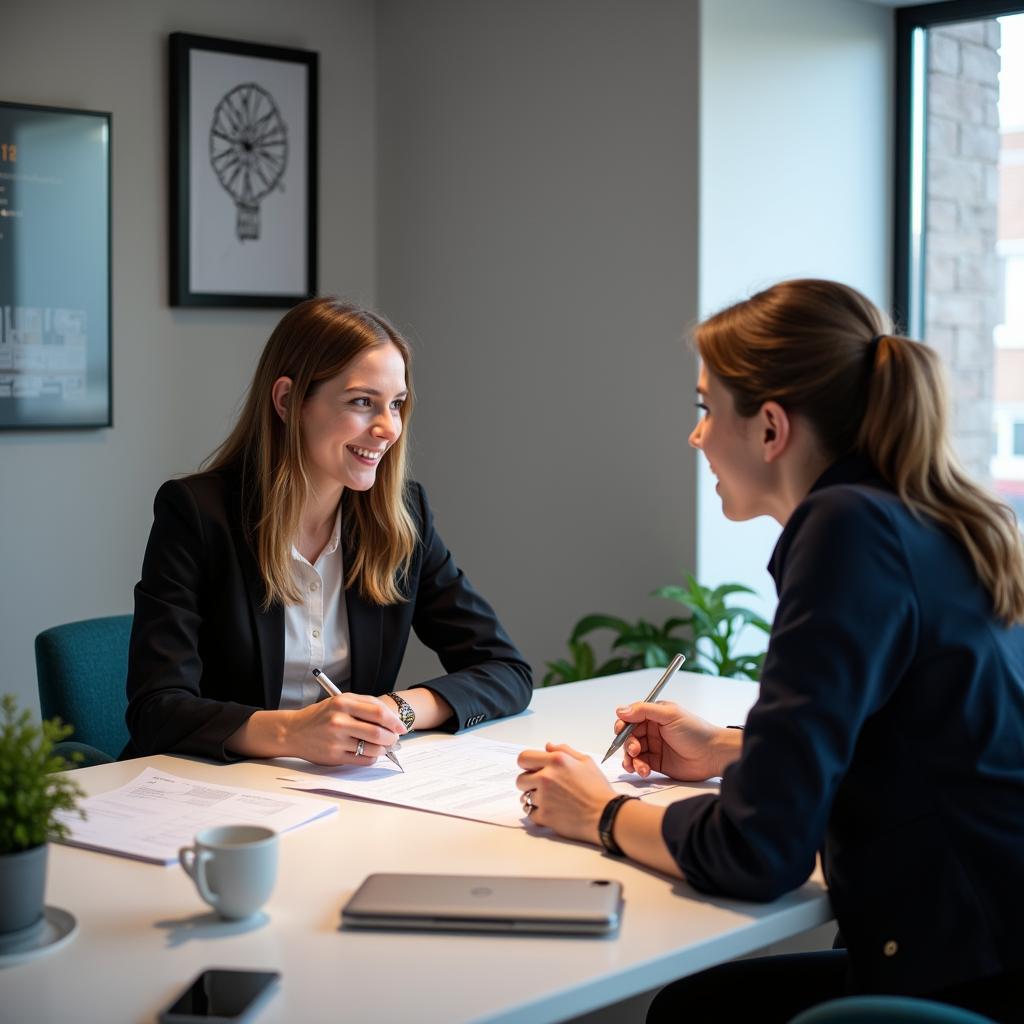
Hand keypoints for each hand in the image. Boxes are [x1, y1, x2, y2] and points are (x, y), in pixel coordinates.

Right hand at [285, 694, 404, 765]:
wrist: (293, 731)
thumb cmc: (321, 715)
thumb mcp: (341, 700)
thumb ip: (366, 704)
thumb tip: (392, 719)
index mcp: (343, 703)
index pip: (378, 713)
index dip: (394, 721)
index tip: (401, 727)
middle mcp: (339, 721)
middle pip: (378, 733)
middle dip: (392, 738)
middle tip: (395, 739)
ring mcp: (336, 740)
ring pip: (372, 749)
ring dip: (384, 749)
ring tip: (383, 746)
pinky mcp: (334, 756)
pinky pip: (362, 760)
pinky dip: (372, 758)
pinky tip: (370, 752)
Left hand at [515, 744, 614, 844]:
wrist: (607, 815)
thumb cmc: (598, 789)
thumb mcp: (586, 761)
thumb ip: (564, 750)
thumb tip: (547, 746)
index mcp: (556, 761)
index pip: (523, 758)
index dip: (527, 765)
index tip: (532, 770)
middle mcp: (546, 777)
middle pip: (520, 779)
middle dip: (529, 783)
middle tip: (543, 787)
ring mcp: (544, 798)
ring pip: (525, 797)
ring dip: (535, 799)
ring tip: (551, 800)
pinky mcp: (545, 816)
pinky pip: (531, 814)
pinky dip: (539, 814)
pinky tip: (552, 811)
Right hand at [615, 701, 736, 781]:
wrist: (713, 754)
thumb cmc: (696, 731)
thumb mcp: (670, 714)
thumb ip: (644, 710)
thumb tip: (621, 710)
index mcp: (654, 715)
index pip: (631, 718)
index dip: (623, 725)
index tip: (620, 731)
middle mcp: (652, 730)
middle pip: (629, 737)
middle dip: (628, 745)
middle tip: (635, 750)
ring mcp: (654, 747)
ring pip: (632, 753)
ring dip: (631, 759)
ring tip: (637, 766)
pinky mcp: (657, 763)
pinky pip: (640, 765)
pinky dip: (638, 768)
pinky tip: (643, 770)